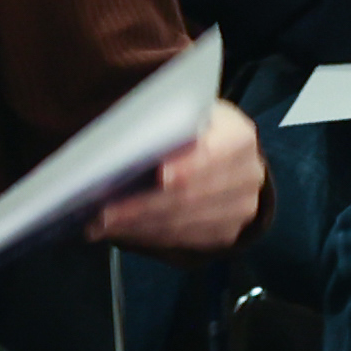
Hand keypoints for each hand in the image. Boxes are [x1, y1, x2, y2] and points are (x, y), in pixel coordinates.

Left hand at [88, 102, 264, 253]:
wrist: (222, 152)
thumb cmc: (188, 126)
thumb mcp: (181, 110)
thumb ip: (162, 120)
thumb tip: (121, 139)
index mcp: (238, 136)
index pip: (212, 153)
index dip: (187, 166)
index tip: (159, 176)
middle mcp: (248, 175)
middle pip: (192, 196)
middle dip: (143, 206)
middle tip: (103, 212)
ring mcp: (241, 208)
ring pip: (185, 223)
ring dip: (140, 226)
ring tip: (102, 224)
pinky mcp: (228, 232)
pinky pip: (185, 240)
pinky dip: (149, 236)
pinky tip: (122, 231)